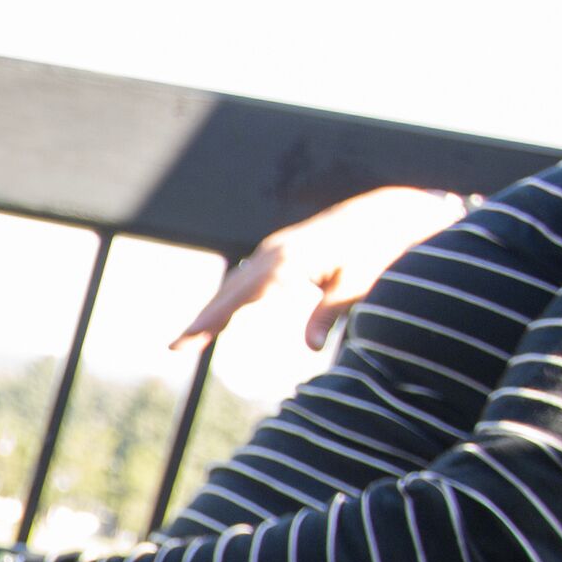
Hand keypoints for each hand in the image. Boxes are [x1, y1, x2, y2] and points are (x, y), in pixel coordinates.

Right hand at [173, 185, 473, 352]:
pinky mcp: (283, 251)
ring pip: (235, 283)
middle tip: (174, 348)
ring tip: (192, 338)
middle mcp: (274, 252)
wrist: (387, 212)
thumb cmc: (377, 248)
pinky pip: (248, 278)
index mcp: (288, 260)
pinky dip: (232, 298)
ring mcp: (275, 249)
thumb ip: (330, 313)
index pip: (240, 296)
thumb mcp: (358, 283)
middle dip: (202, 320)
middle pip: (228, 291)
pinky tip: (227, 314)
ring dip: (214, 310)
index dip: (211, 319)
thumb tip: (311, 349)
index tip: (187, 340)